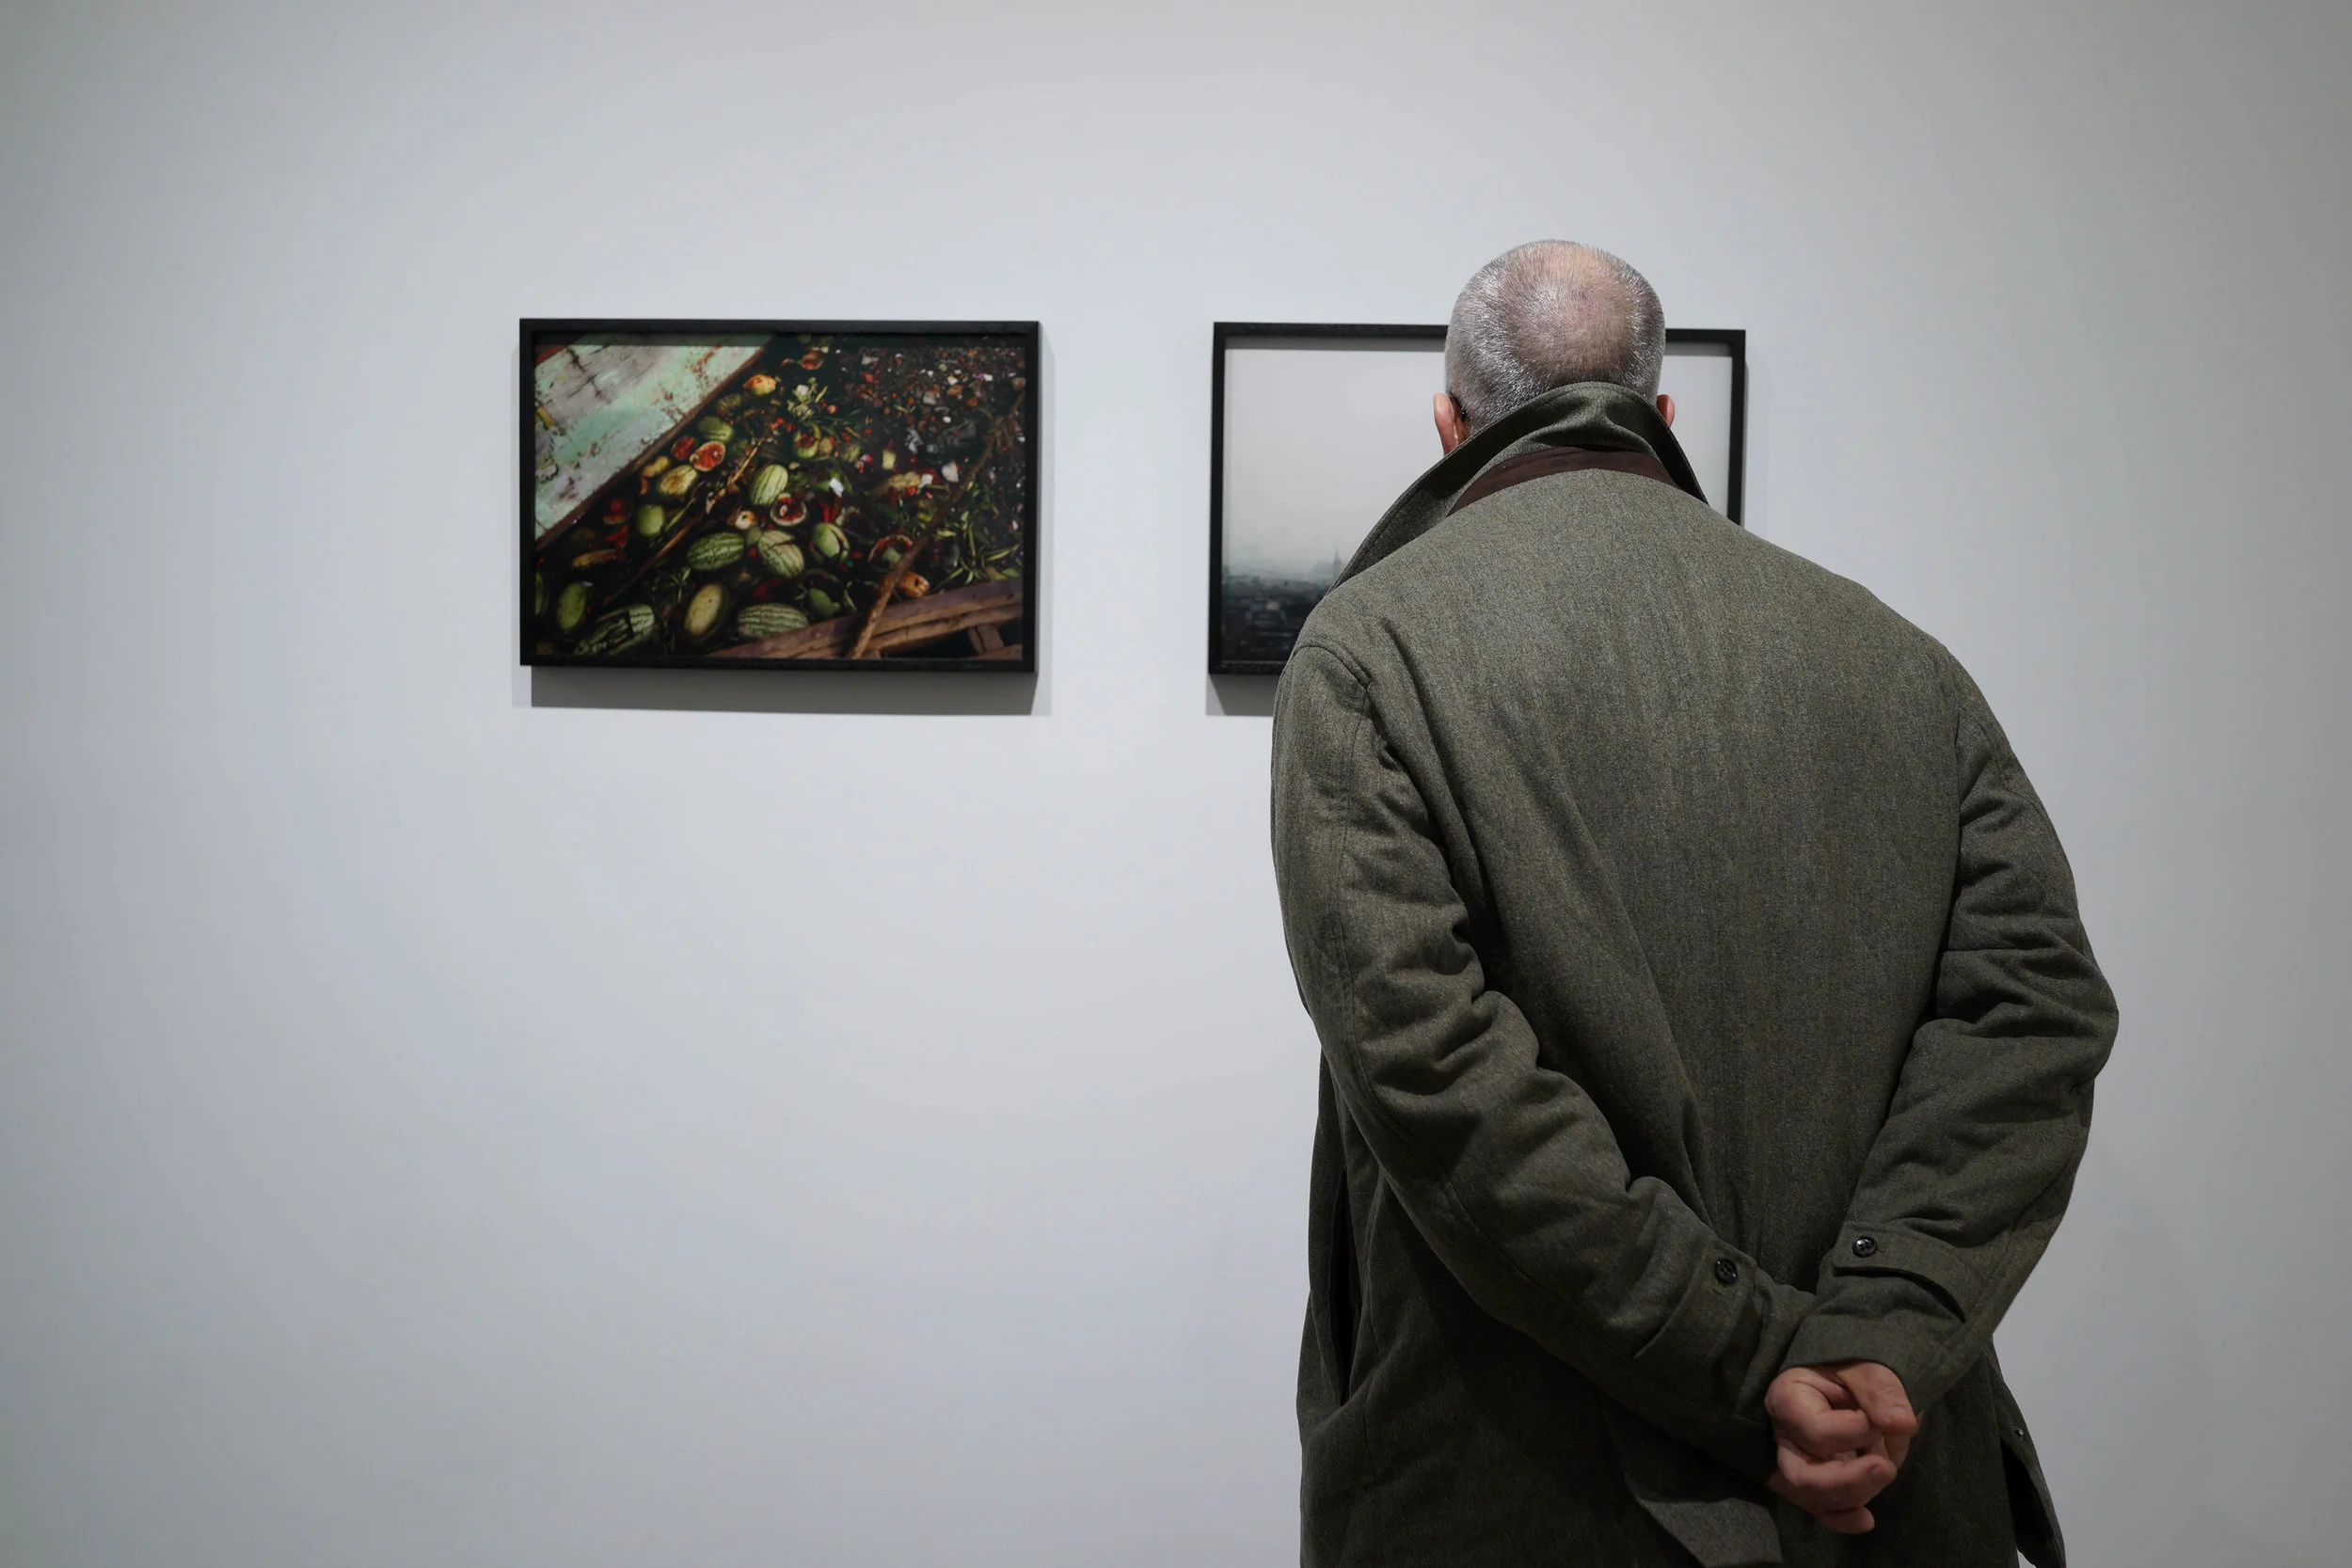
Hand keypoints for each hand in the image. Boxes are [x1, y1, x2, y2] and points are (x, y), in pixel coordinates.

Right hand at [1764, 1361, 1918, 1533]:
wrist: (1849, 1377)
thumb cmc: (1851, 1366)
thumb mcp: (1866, 1366)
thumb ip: (1881, 1391)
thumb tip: (1902, 1425)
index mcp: (1787, 1397)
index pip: (1813, 1430)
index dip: (1853, 1432)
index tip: (1880, 1420)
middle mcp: (1784, 1435)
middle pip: (1800, 1476)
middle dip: (1846, 1481)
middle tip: (1885, 1468)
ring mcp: (1796, 1462)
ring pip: (1812, 1497)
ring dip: (1855, 1493)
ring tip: (1885, 1468)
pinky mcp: (1814, 1481)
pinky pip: (1821, 1509)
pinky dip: (1843, 1518)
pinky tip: (1866, 1520)